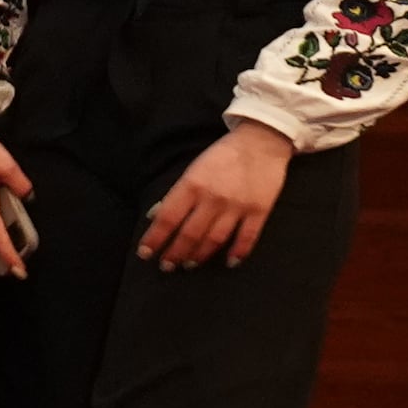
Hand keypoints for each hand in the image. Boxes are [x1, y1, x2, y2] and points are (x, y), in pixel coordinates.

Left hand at [138, 122, 292, 270]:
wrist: (261, 141)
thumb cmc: (222, 156)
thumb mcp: (192, 169)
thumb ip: (176, 194)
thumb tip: (155, 216)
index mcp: (192, 185)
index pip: (168, 218)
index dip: (155, 238)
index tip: (145, 254)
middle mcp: (213, 198)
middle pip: (190, 233)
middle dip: (175, 252)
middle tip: (167, 266)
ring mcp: (237, 206)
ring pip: (215, 238)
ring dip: (200, 254)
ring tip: (190, 264)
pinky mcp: (259, 210)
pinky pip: (247, 237)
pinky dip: (238, 251)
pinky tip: (229, 262)